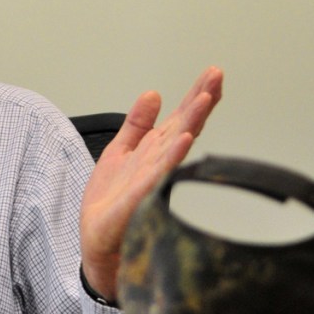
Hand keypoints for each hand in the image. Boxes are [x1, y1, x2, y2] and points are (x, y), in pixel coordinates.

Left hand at [79, 66, 222, 300]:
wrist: (97, 241)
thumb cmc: (111, 201)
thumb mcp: (119, 150)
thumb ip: (137, 123)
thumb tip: (153, 93)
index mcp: (154, 149)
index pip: (180, 117)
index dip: (195, 95)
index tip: (213, 72)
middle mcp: (159, 161)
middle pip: (184, 125)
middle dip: (200, 100)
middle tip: (216, 75)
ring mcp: (153, 177)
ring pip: (176, 144)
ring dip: (192, 121)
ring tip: (205, 97)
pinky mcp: (140, 195)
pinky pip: (159, 172)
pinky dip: (173, 155)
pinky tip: (185, 139)